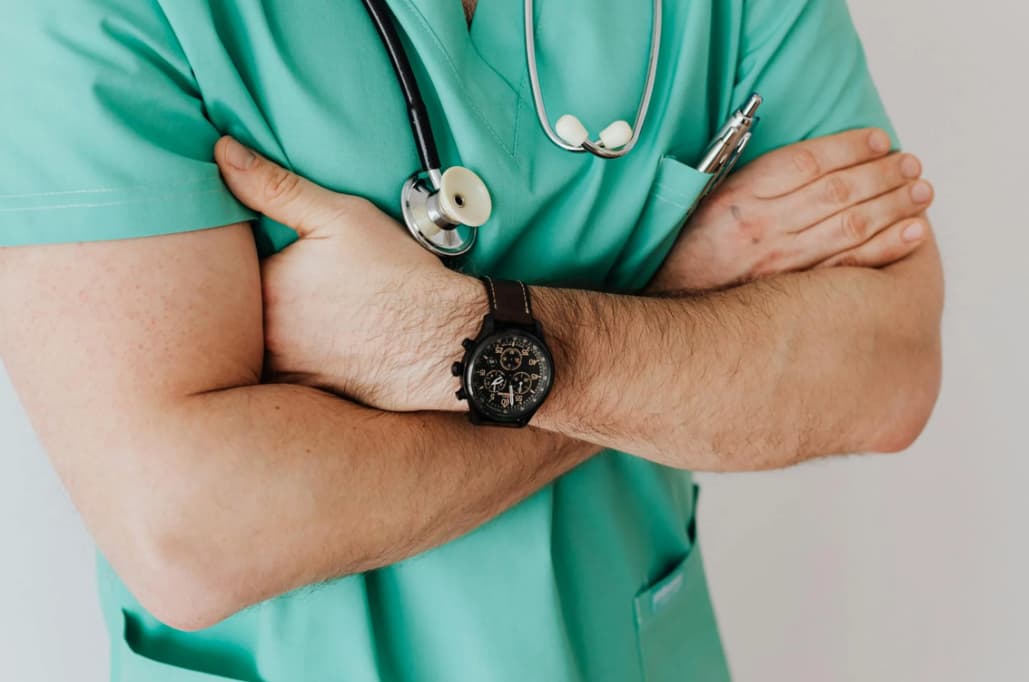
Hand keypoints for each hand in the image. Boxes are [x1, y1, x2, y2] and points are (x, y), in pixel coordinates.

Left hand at [214, 137, 481, 411]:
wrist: (446, 343)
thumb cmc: (398, 277)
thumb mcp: (341, 216)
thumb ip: (275, 186)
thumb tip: (222, 152)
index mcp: (264, 289)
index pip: (227, 271)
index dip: (241, 258)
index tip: (267, 251)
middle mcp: (265, 338)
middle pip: (239, 312)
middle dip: (252, 298)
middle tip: (297, 286)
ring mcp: (286, 372)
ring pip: (259, 347)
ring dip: (272, 333)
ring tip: (312, 316)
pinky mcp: (309, 396)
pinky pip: (283, 380)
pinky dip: (296, 361)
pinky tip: (326, 347)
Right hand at [648, 128, 933, 292]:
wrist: (670, 307)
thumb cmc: (692, 251)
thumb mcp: (707, 202)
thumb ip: (751, 177)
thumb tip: (805, 155)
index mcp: (739, 199)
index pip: (805, 162)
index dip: (848, 147)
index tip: (878, 139)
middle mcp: (762, 229)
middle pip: (837, 191)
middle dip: (883, 173)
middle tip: (911, 163)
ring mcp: (780, 265)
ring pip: (851, 226)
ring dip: (894, 204)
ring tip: (920, 190)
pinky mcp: (794, 296)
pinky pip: (850, 268)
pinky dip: (887, 248)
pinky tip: (912, 232)